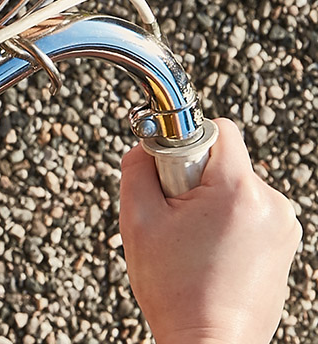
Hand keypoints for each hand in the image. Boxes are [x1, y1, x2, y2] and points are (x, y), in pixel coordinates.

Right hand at [120, 117, 300, 343]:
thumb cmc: (176, 290)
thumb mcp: (137, 218)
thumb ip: (137, 166)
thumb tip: (147, 144)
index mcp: (239, 192)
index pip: (217, 129)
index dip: (184, 141)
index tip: (169, 173)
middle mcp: (273, 205)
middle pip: (224, 159)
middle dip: (194, 177)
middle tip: (175, 215)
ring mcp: (283, 228)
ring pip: (235, 185)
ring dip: (210, 200)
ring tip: (193, 241)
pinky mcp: (284, 246)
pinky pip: (248, 210)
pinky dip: (226, 221)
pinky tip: (211, 253)